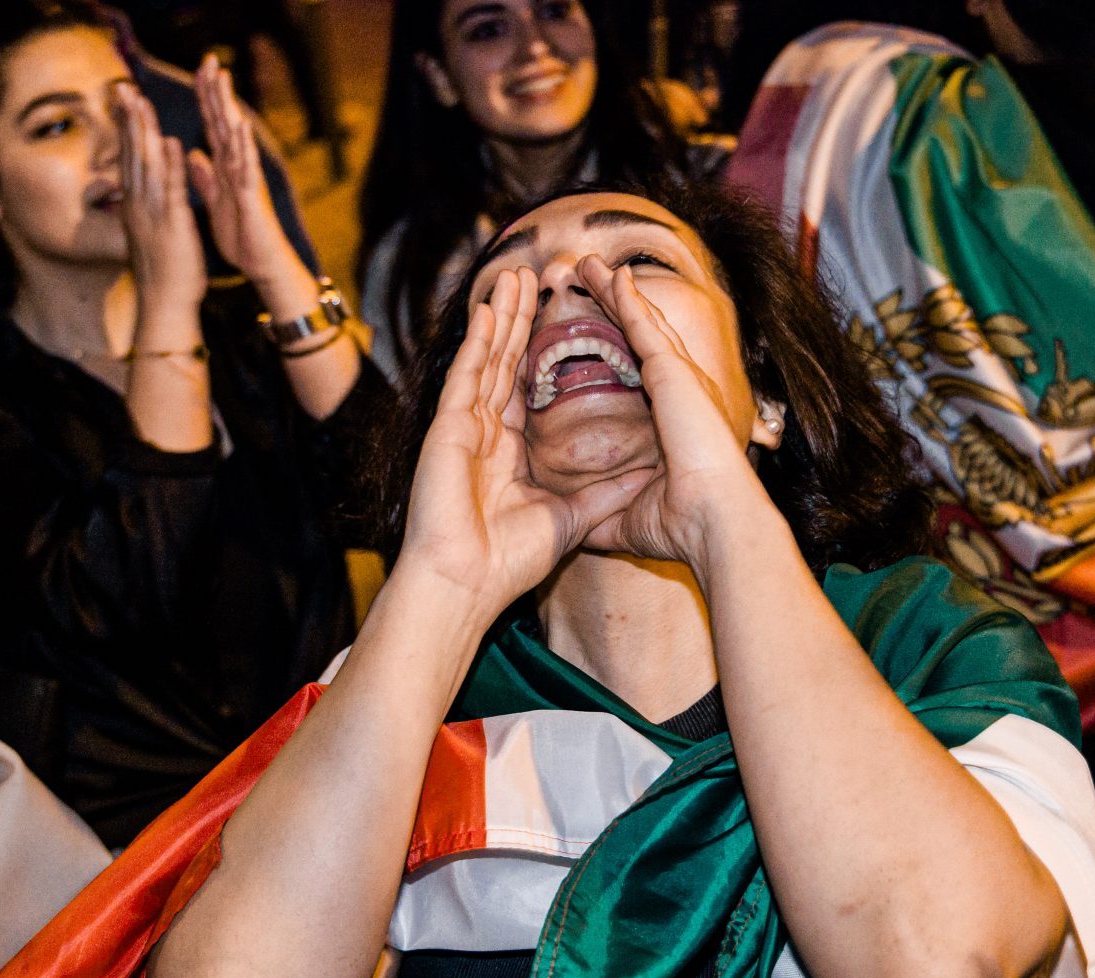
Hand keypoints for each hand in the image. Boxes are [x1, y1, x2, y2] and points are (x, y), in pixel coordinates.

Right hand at [116, 82, 205, 353]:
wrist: (165, 308)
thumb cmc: (165, 275)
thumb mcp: (151, 236)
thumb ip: (148, 212)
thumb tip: (142, 198)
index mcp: (136, 208)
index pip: (130, 161)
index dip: (128, 130)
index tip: (126, 102)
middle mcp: (139, 208)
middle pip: (133, 156)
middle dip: (129, 120)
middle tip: (124, 88)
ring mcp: (153, 216)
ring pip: (148, 167)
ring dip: (145, 133)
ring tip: (142, 102)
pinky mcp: (173, 227)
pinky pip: (171, 191)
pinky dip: (172, 166)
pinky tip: (172, 143)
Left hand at [188, 55, 302, 286]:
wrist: (262, 264)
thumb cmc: (242, 236)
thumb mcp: (216, 201)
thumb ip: (205, 177)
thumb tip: (193, 154)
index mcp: (225, 168)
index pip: (213, 126)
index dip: (205, 98)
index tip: (199, 69)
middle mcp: (237, 166)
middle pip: (225, 122)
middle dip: (217, 91)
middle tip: (210, 59)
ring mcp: (246, 178)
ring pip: (236, 137)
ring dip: (229, 108)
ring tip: (223, 80)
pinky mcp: (252, 195)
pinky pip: (247, 167)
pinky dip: (243, 145)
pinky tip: (239, 125)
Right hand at [395, 268, 647, 619]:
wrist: (466, 585)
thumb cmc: (506, 563)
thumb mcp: (571, 521)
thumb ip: (604, 495)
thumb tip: (647, 476)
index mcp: (508, 452)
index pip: (527, 387)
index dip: (540, 351)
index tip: (560, 318)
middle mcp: (484, 433)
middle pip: (506, 362)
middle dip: (521, 319)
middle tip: (535, 277)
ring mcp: (463, 428)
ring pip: (486, 358)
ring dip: (501, 316)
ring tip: (516, 276)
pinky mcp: (447, 429)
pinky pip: (465, 375)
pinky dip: (476, 341)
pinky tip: (489, 310)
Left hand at [572, 258, 768, 566]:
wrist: (715, 522)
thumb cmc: (683, 527)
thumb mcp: (628, 518)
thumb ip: (603, 512)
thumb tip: (577, 530)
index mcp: (673, 419)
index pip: (639, 370)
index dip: (618, 344)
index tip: (595, 328)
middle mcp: (680, 392)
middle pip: (642, 335)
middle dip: (615, 304)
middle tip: (589, 277)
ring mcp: (680, 377)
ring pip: (641, 322)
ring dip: (614, 291)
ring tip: (589, 265)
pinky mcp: (673, 372)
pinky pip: (643, 325)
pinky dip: (625, 298)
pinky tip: (609, 273)